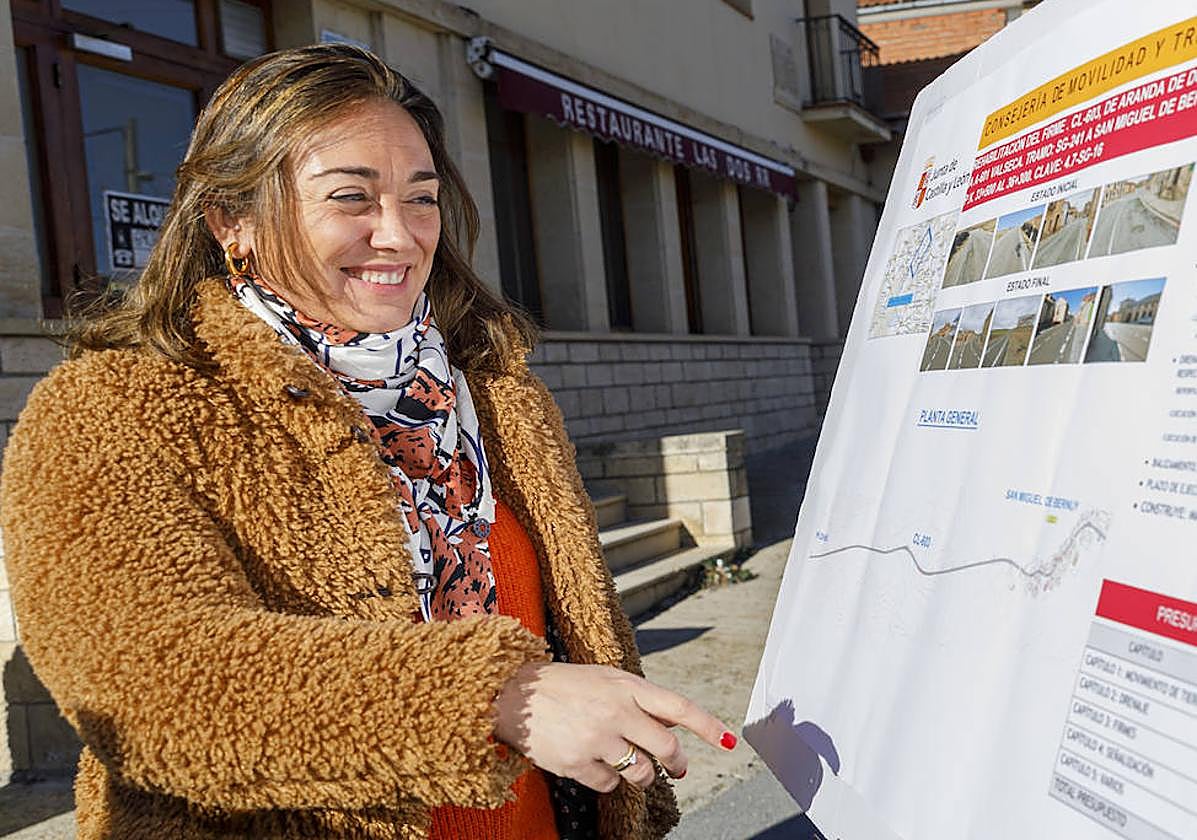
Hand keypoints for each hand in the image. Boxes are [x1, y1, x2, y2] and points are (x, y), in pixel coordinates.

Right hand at [492, 662, 733, 791]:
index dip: (706, 726)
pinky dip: (607, 779)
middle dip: (677, 763)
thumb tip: (677, 720)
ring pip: (642, 773)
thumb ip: (641, 699)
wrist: (514, 694)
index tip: (728, 741)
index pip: (678, 707)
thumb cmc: (565, 685)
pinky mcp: (577, 763)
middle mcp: (615, 711)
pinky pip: (609, 784)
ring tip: (627, 762)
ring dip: (642, 774)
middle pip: (666, 748)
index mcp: (626, 686)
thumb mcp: (607, 679)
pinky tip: (593, 762)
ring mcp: (596, 739)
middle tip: (678, 768)